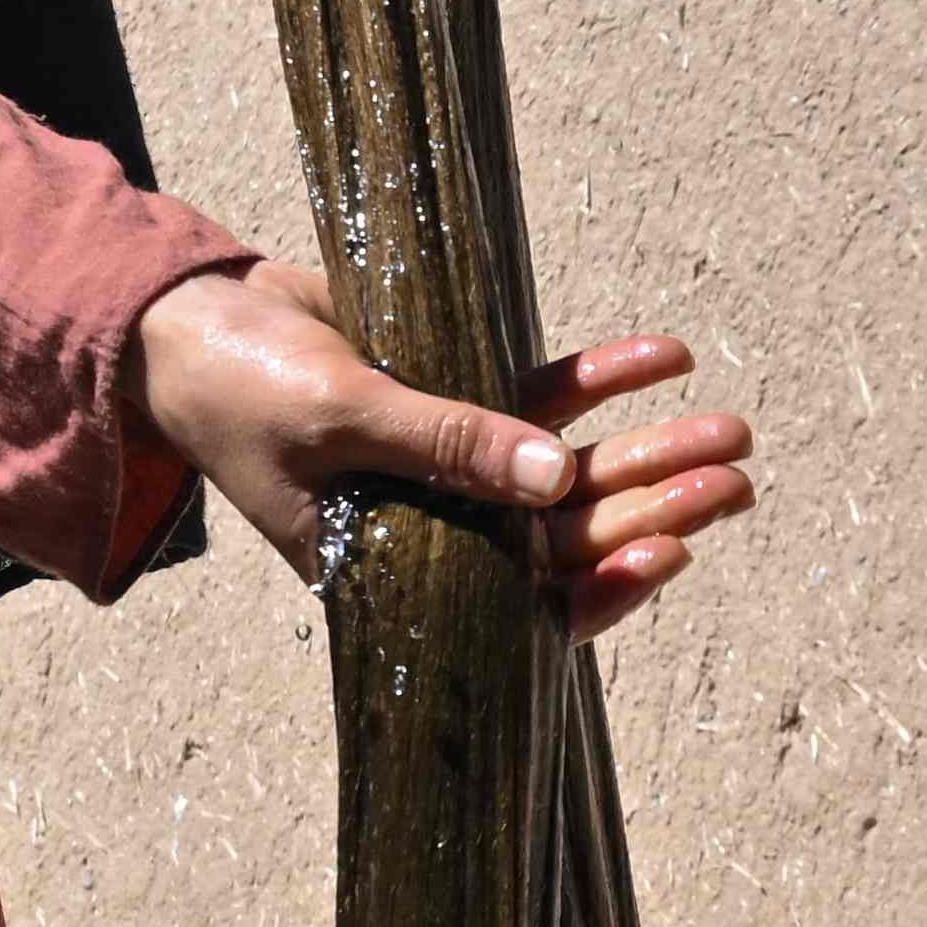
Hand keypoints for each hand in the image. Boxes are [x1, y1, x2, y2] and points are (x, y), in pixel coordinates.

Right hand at [121, 255, 754, 635]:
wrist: (188, 323)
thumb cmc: (240, 391)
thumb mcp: (338, 417)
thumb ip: (448, 444)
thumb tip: (557, 476)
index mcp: (399, 574)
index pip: (522, 604)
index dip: (603, 588)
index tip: (674, 553)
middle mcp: (439, 533)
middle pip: (566, 532)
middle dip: (657, 505)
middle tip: (738, 474)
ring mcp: (454, 465)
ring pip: (571, 472)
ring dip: (650, 449)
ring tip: (731, 426)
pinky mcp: (458, 397)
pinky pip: (545, 400)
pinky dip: (602, 380)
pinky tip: (662, 354)